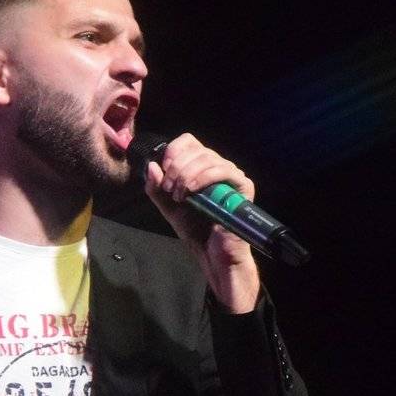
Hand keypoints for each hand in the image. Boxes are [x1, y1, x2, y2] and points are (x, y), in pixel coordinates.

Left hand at [142, 133, 260, 313]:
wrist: (212, 253)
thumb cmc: (195, 230)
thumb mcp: (168, 207)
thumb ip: (156, 188)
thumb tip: (152, 166)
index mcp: (200, 167)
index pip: (188, 142)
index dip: (173, 151)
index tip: (163, 171)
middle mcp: (218, 167)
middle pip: (197, 148)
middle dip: (177, 168)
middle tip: (170, 190)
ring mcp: (232, 176)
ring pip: (208, 158)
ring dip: (187, 175)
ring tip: (179, 195)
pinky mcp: (243, 186)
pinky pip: (224, 170)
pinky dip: (203, 177)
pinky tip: (192, 191)